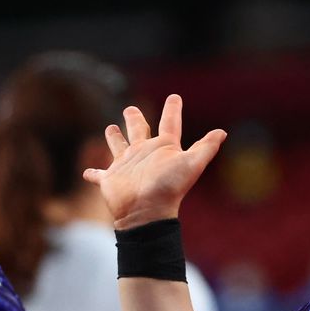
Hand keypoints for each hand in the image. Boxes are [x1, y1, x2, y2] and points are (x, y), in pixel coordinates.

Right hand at [81, 94, 226, 228]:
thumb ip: (206, 147)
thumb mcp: (191, 164)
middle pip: (139, 131)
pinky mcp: (110, 180)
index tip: (175, 97)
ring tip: (110, 128)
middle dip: (134, 119)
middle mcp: (144, 154)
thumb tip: (223, 132)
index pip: (170, 124)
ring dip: (113, 138)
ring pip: (118, 147)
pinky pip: (98, 175)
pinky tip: (87, 173)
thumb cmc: (169, 188)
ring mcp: (126, 166)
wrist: (147, 213)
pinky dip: (93, 174)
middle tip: (130, 108)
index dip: (173, 110)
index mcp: (163, 148)